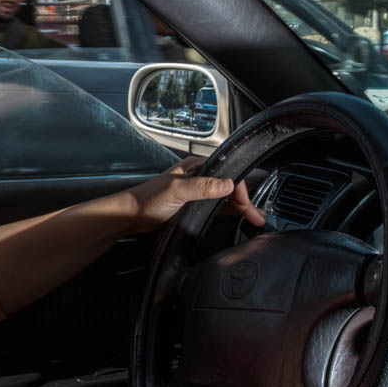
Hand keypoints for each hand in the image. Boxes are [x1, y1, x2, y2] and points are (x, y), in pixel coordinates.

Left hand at [126, 156, 265, 233]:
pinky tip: (238, 218)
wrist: (131, 215)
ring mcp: (197, 191)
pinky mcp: (193, 204)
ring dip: (240, 207)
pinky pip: (217, 206)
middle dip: (245, 201)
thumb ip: (202, 186)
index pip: (228, 175)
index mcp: (196, 167)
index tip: (247, 207)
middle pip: (229, 187)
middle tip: (256, 217)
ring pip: (225, 197)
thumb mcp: (177, 191)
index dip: (240, 191)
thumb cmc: (148, 199)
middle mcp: (199, 177)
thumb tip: (227, 183)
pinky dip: (230, 212)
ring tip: (254, 219)